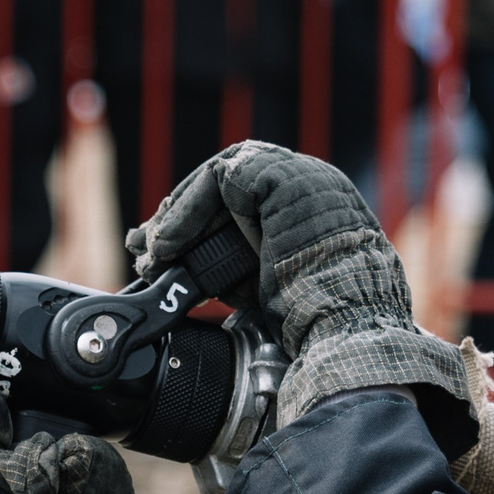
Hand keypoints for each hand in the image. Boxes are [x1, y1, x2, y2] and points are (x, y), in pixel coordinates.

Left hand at [127, 143, 474, 451]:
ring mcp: (295, 172)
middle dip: (180, 220)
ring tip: (150, 254)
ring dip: (176, 218)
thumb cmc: (318, 319)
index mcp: (311, 209)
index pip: (242, 204)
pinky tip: (164, 246)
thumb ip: (231, 266)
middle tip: (146, 253)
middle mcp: (305, 183)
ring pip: (215, 180)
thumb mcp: (265, 285)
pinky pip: (213, 181)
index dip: (199, 226)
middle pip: (224, 189)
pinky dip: (183, 214)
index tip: (165, 255)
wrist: (347, 321)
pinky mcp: (276, 173)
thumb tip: (182, 271)